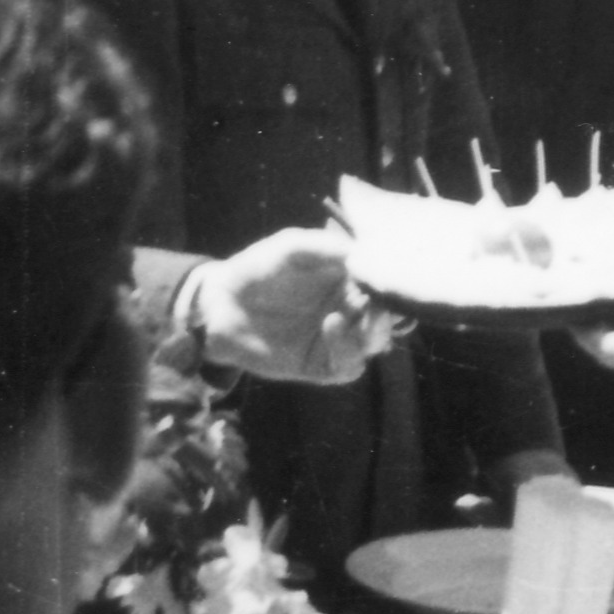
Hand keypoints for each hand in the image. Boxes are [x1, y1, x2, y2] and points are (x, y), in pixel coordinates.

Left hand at [181, 230, 390, 386]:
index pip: (383, 282)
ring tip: (363, 315)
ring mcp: (337, 339)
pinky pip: (348, 366)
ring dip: (375, 330)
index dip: (391, 278)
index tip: (392, 271)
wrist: (221, 305)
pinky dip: (348, 349)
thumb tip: (365, 253)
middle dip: (389, 309)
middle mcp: (349, 309)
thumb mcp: (292, 247)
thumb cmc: (258, 268)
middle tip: (383, 299)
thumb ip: (327, 247)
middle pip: (387, 315)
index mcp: (348, 279)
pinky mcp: (322, 366)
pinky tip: (332, 325)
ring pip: (373, 342)